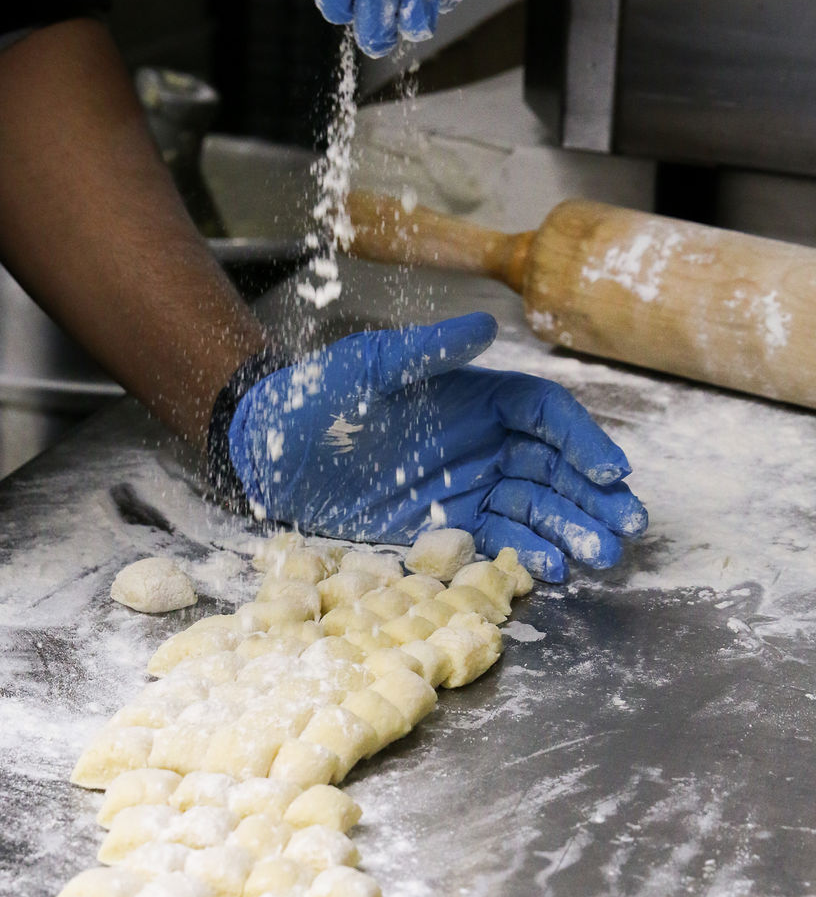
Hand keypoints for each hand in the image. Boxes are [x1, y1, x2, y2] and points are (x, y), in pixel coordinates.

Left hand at [227, 314, 647, 581]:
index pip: (547, 415)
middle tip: (628, 528)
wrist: (268, 453)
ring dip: (572, 530)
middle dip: (594, 497)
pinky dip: (527, 556)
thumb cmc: (317, 398)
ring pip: (536, 509)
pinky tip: (553, 571)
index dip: (583, 440)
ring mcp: (468, 487)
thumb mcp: (369, 368)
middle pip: (555, 468)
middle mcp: (483, 442)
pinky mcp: (445, 528)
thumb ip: (427, 352)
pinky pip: (498, 542)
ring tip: (601, 558)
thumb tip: (485, 325)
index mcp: (477, 396)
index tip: (611, 470)